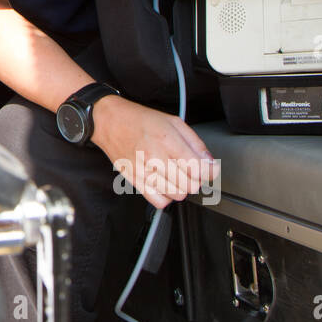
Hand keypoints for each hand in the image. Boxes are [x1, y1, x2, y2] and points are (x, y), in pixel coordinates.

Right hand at [90, 95, 219, 209]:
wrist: (111, 122)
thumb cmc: (140, 120)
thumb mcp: (174, 122)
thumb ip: (195, 143)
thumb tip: (210, 163)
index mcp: (167, 140)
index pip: (199, 169)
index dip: (210, 171)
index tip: (209, 168)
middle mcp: (155, 158)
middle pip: (191, 185)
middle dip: (196, 179)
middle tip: (191, 169)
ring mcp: (144, 172)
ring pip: (177, 195)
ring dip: (182, 187)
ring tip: (177, 174)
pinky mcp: (135, 181)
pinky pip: (159, 201)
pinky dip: (167, 196)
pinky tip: (165, 184)